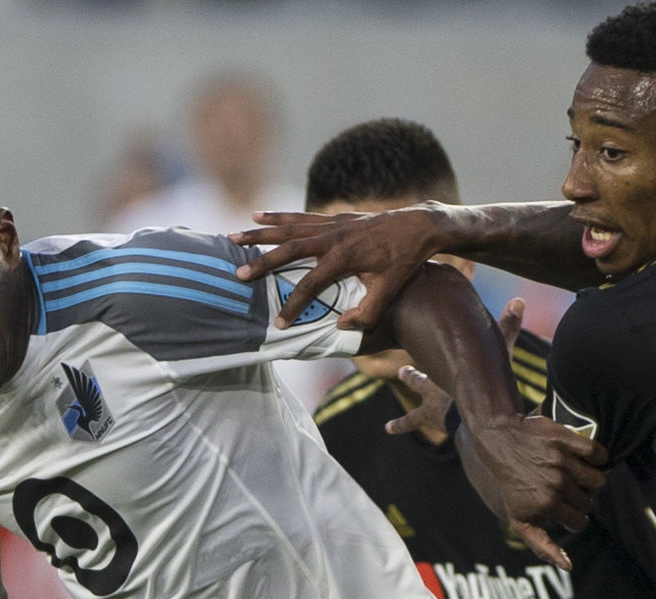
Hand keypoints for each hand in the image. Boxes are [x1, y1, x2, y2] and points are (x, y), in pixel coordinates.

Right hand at [232, 205, 449, 331]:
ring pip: (289, 227)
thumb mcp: (391, 290)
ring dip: (260, 232)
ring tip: (234, 235)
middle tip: (239, 273)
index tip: (279, 323)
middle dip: (262, 261)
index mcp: (345, 257)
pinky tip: (259, 215)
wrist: (421, 225)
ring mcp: (333, 224)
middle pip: (289, 248)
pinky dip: (278, 216)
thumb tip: (339, 326)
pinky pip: (300, 217)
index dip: (294, 305)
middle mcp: (334, 237)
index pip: (311, 284)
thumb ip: (367, 312)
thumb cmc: (406, 260)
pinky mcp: (335, 218)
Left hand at [384, 301, 520, 444]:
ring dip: (402, 413)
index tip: (418, 340)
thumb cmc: (484, 385)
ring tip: (388, 421)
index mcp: (444, 370)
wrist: (473, 418)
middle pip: (419, 380)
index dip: (428, 348)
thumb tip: (519, 300)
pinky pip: (409, 423)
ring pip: (412, 409)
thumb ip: (509, 328)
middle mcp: (433, 388)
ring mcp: (430, 408)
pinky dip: (398, 426)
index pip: (432, 355)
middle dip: (411, 376)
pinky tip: (388, 429)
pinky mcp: (431, 422)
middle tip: (401, 371)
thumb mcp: (500, 353)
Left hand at [456, 415, 608, 570]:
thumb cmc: (511, 486)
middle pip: (589, 502)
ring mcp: (562, 461)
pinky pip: (600, 454)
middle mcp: (555, 484)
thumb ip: (542, 546)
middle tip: (564, 490)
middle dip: (580, 500)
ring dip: (591, 481)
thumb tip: (569, 566)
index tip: (564, 510)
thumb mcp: (519, 521)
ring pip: (599, 481)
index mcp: (546, 505)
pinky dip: (598, 458)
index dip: (574, 518)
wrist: (499, 442)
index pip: (580, 522)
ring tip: (576, 476)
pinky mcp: (568, 440)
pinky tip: (585, 459)